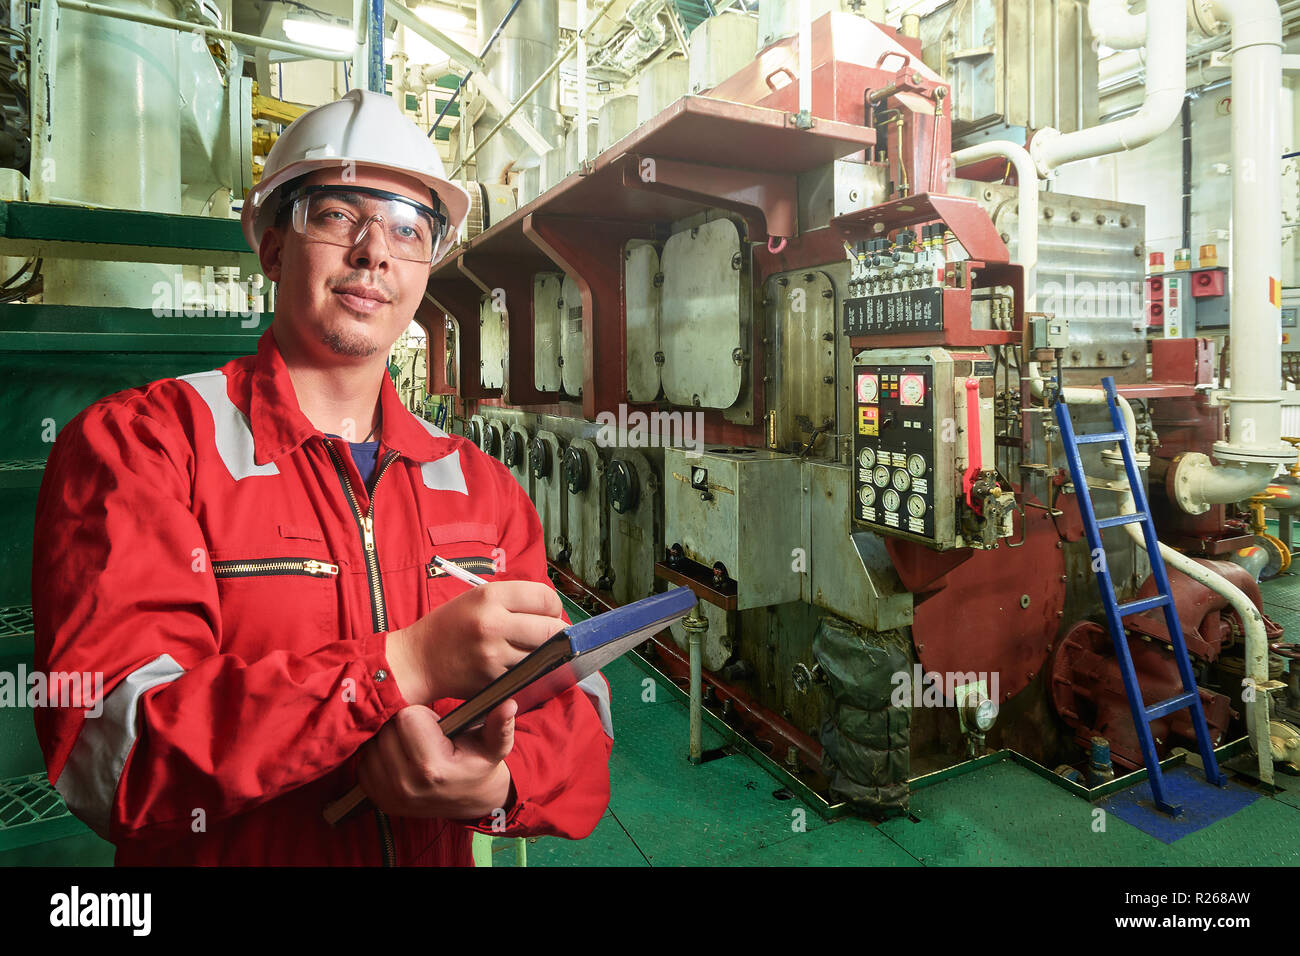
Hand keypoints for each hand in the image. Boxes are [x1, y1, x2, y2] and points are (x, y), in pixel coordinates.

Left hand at [356, 700, 516, 819]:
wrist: (469, 799)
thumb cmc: (478, 764)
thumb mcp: (494, 745)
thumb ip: (499, 725)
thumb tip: (508, 704)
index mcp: (433, 768)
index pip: (406, 718)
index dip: (423, 716)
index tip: (437, 727)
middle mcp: (407, 785)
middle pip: (387, 729)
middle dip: (405, 726)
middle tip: (427, 737)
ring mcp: (390, 796)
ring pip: (373, 745)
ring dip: (390, 740)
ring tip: (415, 748)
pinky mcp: (378, 801)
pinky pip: (365, 763)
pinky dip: (380, 756)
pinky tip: (401, 758)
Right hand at [386, 580, 566, 703]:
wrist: (418, 660)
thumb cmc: (450, 626)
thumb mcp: (477, 598)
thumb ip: (514, 601)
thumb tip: (554, 613)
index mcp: (490, 596)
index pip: (545, 598)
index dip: (554, 607)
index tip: (549, 614)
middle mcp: (492, 623)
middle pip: (552, 628)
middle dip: (559, 634)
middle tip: (553, 637)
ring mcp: (493, 655)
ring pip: (543, 655)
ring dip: (546, 656)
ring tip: (535, 651)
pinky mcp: (492, 680)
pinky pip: (527, 675)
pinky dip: (530, 673)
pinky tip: (519, 668)